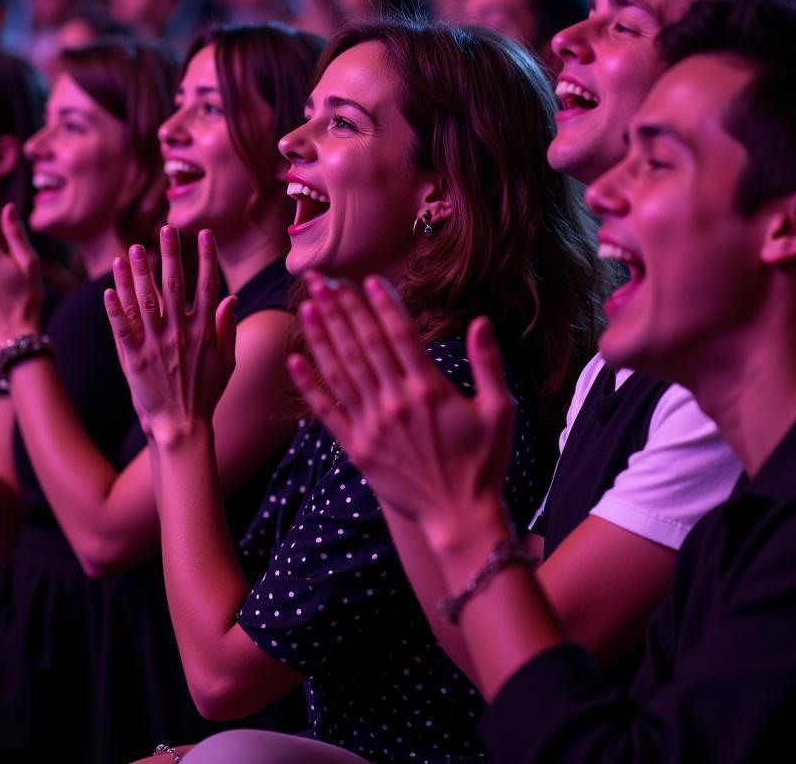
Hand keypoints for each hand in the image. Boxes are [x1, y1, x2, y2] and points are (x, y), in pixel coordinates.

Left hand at [104, 227, 236, 449]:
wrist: (182, 425)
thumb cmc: (206, 393)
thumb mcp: (226, 360)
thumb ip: (227, 327)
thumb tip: (231, 297)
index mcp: (204, 331)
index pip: (207, 285)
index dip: (206, 257)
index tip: (203, 233)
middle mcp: (180, 334)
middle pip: (174, 285)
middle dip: (170, 254)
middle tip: (167, 228)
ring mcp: (156, 346)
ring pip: (145, 301)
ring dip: (139, 273)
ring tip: (134, 249)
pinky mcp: (134, 360)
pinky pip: (122, 329)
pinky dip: (115, 309)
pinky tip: (109, 289)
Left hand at [287, 274, 513, 544]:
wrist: (459, 516)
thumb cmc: (484, 463)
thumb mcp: (500, 411)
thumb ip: (488, 364)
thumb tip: (482, 322)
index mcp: (429, 389)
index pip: (399, 335)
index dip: (381, 305)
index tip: (366, 280)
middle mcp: (396, 402)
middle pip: (363, 345)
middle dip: (341, 308)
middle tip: (322, 279)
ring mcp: (373, 425)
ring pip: (341, 371)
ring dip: (322, 336)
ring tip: (307, 305)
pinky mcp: (357, 448)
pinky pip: (328, 412)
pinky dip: (310, 386)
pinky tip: (295, 361)